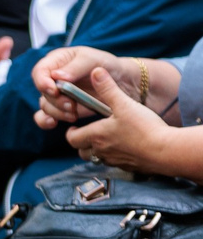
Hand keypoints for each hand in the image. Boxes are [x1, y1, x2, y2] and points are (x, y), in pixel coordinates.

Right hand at [34, 45, 177, 126]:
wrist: (124, 83)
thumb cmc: (108, 66)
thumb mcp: (94, 60)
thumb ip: (76, 67)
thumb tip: (57, 76)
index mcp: (57, 61)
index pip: (39, 71)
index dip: (42, 82)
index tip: (54, 90)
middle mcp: (53, 78)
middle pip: (42, 92)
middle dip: (56, 101)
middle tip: (70, 105)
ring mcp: (57, 94)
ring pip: (45, 106)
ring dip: (57, 112)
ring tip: (74, 114)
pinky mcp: (62, 108)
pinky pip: (46, 116)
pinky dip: (46, 121)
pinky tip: (53, 123)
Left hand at [63, 64, 183, 171]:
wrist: (166, 151)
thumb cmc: (144, 128)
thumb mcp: (124, 104)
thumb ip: (108, 89)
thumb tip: (95, 71)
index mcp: (96, 136)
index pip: (72, 139)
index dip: (71, 133)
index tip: (75, 127)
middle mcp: (102, 152)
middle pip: (82, 152)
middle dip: (82, 143)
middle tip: (88, 134)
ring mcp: (115, 161)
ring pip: (97, 159)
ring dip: (97, 152)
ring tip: (105, 140)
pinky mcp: (129, 167)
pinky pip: (115, 164)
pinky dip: (115, 157)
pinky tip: (125, 148)